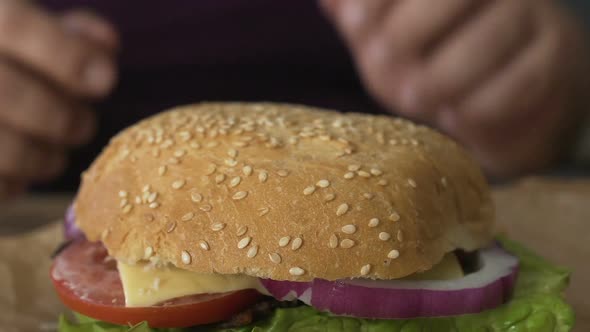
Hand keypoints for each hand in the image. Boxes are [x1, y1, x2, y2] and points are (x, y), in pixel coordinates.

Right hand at [0, 1, 117, 198]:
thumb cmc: (9, 66)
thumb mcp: (29, 36)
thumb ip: (68, 36)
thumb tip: (107, 45)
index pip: (15, 25)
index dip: (66, 54)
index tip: (107, 81)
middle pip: (7, 92)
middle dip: (60, 118)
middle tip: (84, 127)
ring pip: (1, 146)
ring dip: (41, 158)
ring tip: (56, 155)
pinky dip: (14, 182)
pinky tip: (21, 173)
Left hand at [322, 0, 589, 177]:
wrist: (502, 89)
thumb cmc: (436, 53)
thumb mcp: (388, 33)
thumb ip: (360, 14)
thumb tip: (329, 2)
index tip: (353, 25)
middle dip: (410, 31)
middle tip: (382, 64)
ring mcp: (532, 16)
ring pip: (490, 39)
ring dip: (443, 77)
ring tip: (413, 98)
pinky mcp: (553, 57)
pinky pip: (521, 81)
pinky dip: (480, 105)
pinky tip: (454, 115)